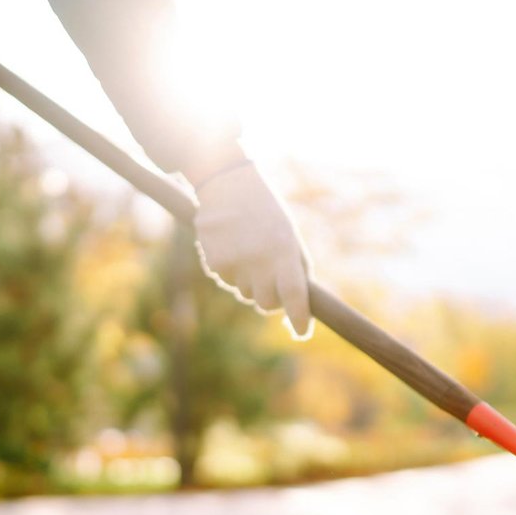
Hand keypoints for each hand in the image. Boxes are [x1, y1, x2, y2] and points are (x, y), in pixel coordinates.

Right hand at [193, 161, 312, 340]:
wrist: (226, 182)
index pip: (294, 295)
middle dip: (271, 298)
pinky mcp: (214, 263)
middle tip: (270, 277)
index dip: (300, 318)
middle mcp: (259, 260)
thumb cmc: (265, 211)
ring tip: (247, 249)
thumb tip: (299, 305)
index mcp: (283, 250)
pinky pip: (226, 281)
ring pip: (245, 293)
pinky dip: (231, 270)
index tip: (301, 332)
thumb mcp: (289, 233)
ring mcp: (234, 263)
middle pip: (267, 303)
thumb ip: (296, 268)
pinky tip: (230, 245)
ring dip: (249, 281)